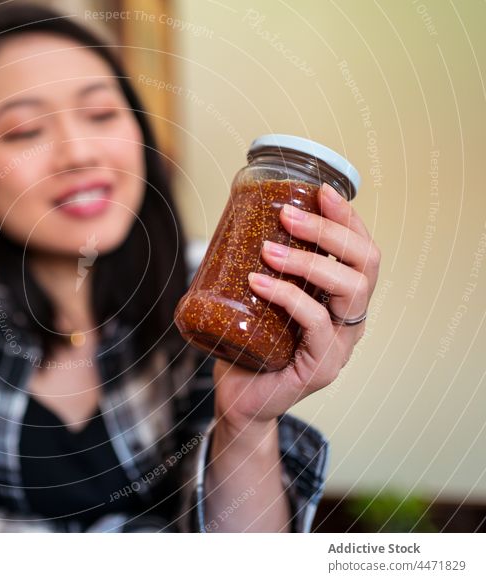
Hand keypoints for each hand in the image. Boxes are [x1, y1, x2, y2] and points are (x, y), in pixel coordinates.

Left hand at [213, 183, 380, 436]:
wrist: (238, 396)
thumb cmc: (249, 342)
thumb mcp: (259, 296)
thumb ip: (262, 263)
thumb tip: (236, 213)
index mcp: (341, 297)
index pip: (360, 249)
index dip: (347, 217)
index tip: (320, 190)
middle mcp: (350, 318)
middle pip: (364, 263)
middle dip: (329, 230)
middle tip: (288, 215)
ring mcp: (340, 343)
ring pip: (349, 290)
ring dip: (309, 261)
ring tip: (269, 249)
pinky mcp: (321, 366)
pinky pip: (316, 323)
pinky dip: (288, 296)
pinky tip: (258, 283)